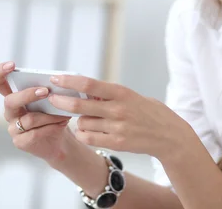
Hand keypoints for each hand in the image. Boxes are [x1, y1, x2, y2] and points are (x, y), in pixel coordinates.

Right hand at [0, 61, 73, 163]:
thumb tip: (54, 82)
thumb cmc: (54, 116)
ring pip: (29, 118)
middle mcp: (10, 112)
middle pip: (10, 101)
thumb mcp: (51, 101)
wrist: (60, 141)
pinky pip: (34, 133)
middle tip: (46, 91)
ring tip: (64, 113)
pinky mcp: (20, 142)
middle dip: (28, 94)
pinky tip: (62, 124)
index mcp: (14, 97)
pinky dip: (51, 127)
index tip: (12, 64)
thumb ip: (48, 91)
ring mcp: (12, 128)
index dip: (0, 72)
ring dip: (49, 115)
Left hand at [47, 74, 193, 160]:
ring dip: (77, 120)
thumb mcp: (131, 96)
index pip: (89, 84)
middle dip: (61, 101)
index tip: (55, 79)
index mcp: (121, 92)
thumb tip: (84, 89)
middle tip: (52, 99)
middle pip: (79, 105)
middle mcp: (118, 109)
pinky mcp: (117, 143)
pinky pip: (89, 138)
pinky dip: (84, 134)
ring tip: (83, 118)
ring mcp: (117, 127)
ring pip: (82, 123)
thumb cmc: (148, 112)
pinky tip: (88, 130)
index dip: (69, 81)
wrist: (170, 136)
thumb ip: (109, 94)